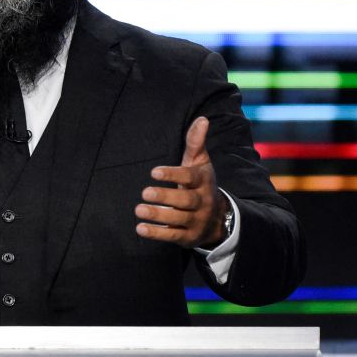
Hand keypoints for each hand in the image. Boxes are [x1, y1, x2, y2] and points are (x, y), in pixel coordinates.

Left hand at [135, 116, 229, 248]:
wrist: (218, 218)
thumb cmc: (200, 184)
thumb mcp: (200, 163)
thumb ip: (196, 143)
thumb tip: (202, 119)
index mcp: (203, 181)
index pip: (190, 177)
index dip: (173, 175)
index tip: (154, 172)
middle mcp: (202, 201)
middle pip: (185, 200)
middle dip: (165, 197)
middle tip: (144, 192)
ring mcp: (196, 220)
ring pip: (178, 219)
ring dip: (158, 215)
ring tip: (139, 209)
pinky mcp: (188, 237)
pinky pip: (173, 236)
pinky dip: (157, 233)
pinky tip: (141, 228)